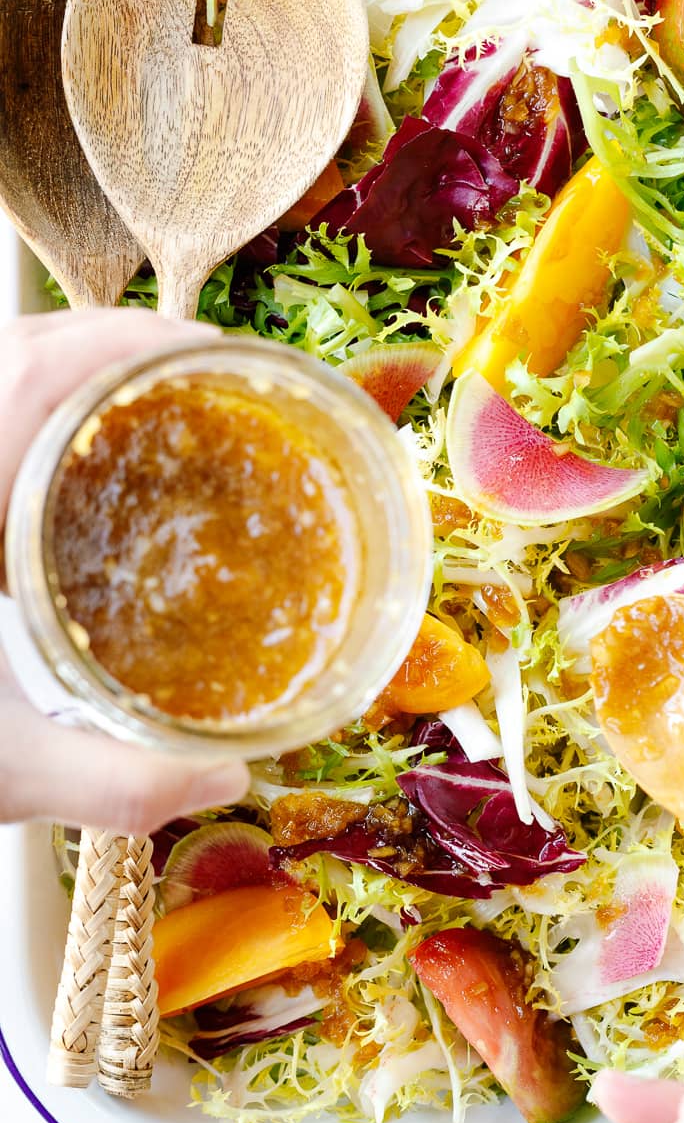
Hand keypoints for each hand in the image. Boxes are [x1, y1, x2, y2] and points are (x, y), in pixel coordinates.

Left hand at [0, 310, 248, 829]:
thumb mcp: (3, 770)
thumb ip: (114, 782)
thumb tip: (223, 782)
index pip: (31, 370)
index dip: (122, 341)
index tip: (202, 346)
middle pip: (17, 350)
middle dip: (110, 342)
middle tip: (196, 369)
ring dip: (69, 369)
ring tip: (148, 400)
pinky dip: (32, 410)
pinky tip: (73, 463)